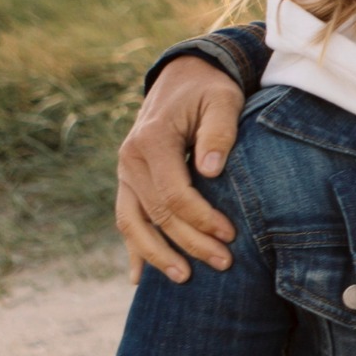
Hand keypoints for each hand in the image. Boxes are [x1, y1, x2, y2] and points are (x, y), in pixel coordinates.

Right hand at [117, 57, 246, 281]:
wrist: (182, 76)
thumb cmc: (209, 90)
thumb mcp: (222, 99)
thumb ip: (219, 131)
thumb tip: (211, 171)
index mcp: (151, 140)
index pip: (173, 193)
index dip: (201, 217)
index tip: (230, 234)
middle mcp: (130, 160)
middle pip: (156, 213)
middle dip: (189, 242)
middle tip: (223, 264)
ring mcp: (125, 173)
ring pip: (131, 223)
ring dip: (156, 254)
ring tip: (183, 279)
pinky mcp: (129, 181)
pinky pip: (126, 218)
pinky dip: (133, 248)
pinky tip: (138, 277)